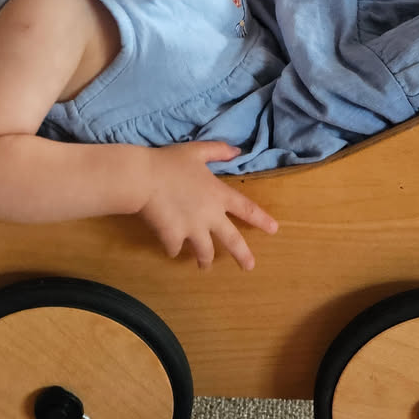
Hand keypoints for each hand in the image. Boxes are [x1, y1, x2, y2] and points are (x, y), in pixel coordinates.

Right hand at [137, 141, 277, 269]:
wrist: (144, 178)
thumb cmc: (170, 162)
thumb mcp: (197, 151)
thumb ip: (218, 150)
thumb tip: (238, 151)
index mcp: (219, 195)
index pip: (247, 209)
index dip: (261, 220)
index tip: (274, 230)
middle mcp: (210, 216)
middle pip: (232, 241)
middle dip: (243, 256)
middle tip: (249, 267)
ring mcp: (193, 230)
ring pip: (205, 252)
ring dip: (205, 260)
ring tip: (204, 265)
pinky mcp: (174, 238)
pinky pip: (176, 249)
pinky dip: (174, 248)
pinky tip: (170, 246)